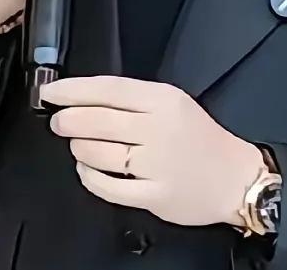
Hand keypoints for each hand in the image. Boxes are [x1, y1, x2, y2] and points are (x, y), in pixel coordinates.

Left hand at [42, 76, 263, 227]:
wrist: (236, 178)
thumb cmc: (199, 136)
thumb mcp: (172, 101)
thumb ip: (132, 98)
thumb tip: (83, 97)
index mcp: (162, 100)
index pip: (107, 89)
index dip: (72, 90)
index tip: (50, 93)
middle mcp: (158, 130)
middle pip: (98, 121)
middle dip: (69, 120)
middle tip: (58, 121)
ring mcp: (157, 165)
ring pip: (100, 153)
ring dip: (78, 148)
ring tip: (75, 144)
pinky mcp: (156, 196)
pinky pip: (110, 187)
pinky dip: (90, 176)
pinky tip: (86, 168)